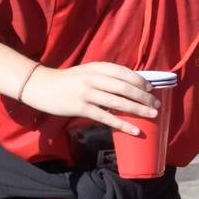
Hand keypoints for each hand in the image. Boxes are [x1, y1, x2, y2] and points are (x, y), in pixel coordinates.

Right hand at [18, 62, 158, 136]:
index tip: (150, 88)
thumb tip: (131, 86)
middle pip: (125, 88)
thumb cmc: (68, 81)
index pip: (124, 73)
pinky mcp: (81, 108)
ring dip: (138, 109)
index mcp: (97, 67)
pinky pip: (106, 117)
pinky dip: (123, 124)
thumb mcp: (88, 72)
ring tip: (153, 115)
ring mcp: (87, 93)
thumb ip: (106, 76)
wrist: (41, 86)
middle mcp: (94, 79)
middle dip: (144, 97)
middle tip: (157, 105)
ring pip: (118, 102)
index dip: (140, 81)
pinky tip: (135, 130)